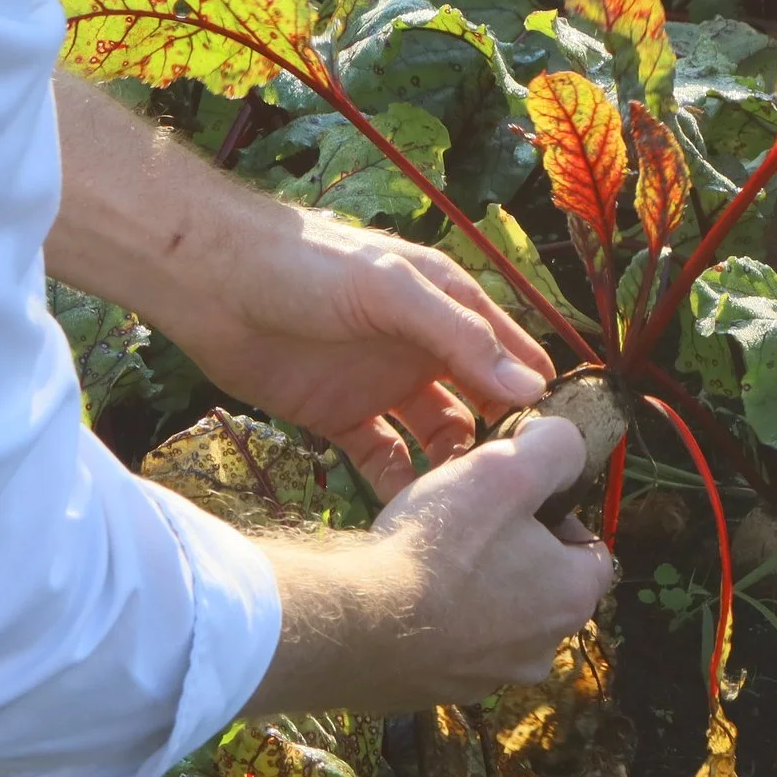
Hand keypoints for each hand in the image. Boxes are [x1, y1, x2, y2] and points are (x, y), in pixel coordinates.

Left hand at [163, 210, 554, 493]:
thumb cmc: (306, 266)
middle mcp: (423, 348)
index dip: (538, 398)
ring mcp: (383, 384)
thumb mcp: (392, 290)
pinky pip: (384, 459)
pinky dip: (399, 484)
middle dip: (501, 444)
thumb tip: (529, 386)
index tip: (564, 451)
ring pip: (437, 437)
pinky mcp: (340, 417)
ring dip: (453, 471)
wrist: (212, 283)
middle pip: (482, 405)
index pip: (513, 356)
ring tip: (463, 509)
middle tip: (517, 497)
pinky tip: (410, 511)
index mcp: (448, 306)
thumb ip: (458, 335)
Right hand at [247, 418, 612, 716]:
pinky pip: (449, 647)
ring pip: (495, 619)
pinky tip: (402, 595)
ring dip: (473, 590)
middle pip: (541, 587)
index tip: (513, 501)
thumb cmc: (437, 547)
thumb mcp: (506, 470)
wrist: (353, 625)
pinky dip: (435, 622)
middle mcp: (540, 651)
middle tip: (467, 523)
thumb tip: (564, 445)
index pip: (592, 552)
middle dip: (512, 553)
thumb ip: (554, 448)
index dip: (557, 515)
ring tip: (429, 558)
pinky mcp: (438, 691)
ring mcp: (488, 679)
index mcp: (571, 601)